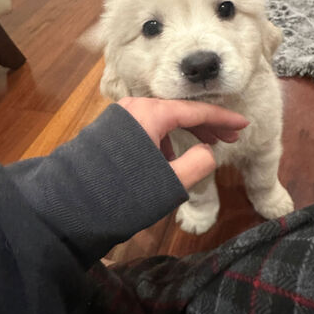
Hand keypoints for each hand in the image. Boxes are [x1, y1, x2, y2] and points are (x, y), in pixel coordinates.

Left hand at [118, 97, 248, 189]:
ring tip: (201, 149)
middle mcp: (135, 107)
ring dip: (185, 132)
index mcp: (151, 114)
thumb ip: (198, 163)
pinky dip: (164, 138)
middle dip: (206, 125)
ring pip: (163, 120)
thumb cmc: (123, 193)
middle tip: (229, 139)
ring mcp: (120, 117)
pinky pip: (146, 127)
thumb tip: (206, 151)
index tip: (243, 124)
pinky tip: (168, 157)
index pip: (196, 111)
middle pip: (179, 112)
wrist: (70, 206)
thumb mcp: (169, 182)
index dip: (223, 118)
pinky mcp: (111, 130)